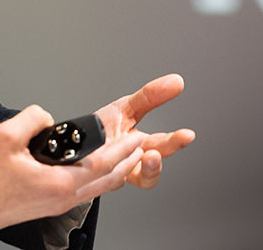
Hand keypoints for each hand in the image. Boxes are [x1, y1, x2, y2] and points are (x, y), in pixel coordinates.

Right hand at [0, 104, 145, 233]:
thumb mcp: (7, 135)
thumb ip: (34, 118)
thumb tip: (48, 118)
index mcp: (59, 183)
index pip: (103, 165)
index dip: (124, 151)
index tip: (137, 139)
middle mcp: (63, 197)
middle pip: (108, 180)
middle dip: (128, 161)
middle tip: (142, 146)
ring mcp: (58, 203)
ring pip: (98, 188)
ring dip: (117, 171)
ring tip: (128, 157)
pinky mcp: (51, 204)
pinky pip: (85, 191)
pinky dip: (100, 179)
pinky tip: (99, 171)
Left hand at [93, 73, 195, 189]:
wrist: (74, 144)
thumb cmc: (102, 128)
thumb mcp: (125, 107)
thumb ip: (150, 96)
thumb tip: (176, 81)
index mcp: (141, 142)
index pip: (164, 143)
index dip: (177, 140)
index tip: (188, 135)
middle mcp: (134, 160)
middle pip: (155, 162)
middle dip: (158, 160)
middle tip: (157, 153)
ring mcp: (121, 171)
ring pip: (142, 178)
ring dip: (146, 170)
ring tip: (143, 157)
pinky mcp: (106, 179)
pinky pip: (117, 181)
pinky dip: (119, 171)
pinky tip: (115, 160)